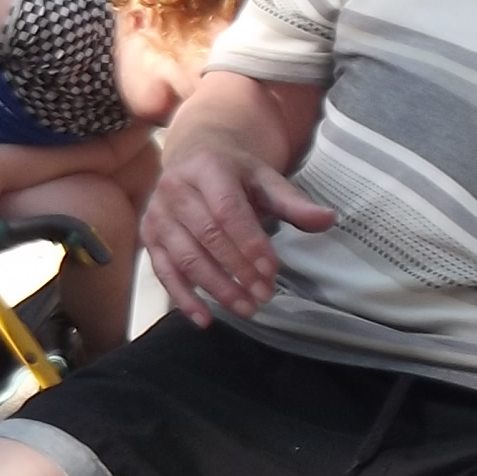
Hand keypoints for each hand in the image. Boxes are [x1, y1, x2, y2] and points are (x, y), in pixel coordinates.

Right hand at [142, 137, 333, 326]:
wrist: (195, 157)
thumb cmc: (234, 172)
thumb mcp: (265, 179)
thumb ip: (294, 202)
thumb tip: (328, 219)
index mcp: (207, 167)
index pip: (228, 211)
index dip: (250, 243)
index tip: (272, 271)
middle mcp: (175, 188)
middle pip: (207, 236)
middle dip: (238, 270)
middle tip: (264, 295)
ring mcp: (158, 214)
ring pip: (185, 257)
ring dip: (216, 287)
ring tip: (246, 308)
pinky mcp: (148, 236)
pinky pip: (163, 271)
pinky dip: (183, 297)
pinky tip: (205, 319)